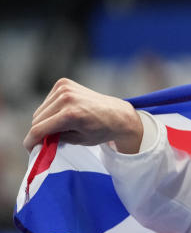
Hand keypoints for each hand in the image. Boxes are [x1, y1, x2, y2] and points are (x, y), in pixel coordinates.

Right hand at [24, 78, 143, 153]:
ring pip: (40, 110)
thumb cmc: (102, 130)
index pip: (39, 129)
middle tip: (48, 141)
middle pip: (37, 119)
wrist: (119, 115)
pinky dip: (51, 110)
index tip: (29, 149)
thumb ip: (56, 139)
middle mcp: (66, 98)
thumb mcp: (79, 140)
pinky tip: (63, 114)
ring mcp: (65, 88)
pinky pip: (47, 101)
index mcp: (71, 114)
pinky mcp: (64, 83)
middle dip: (39, 131)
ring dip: (45, 120)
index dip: (31, 141)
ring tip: (60, 127)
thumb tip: (38, 139)